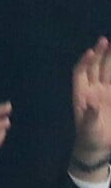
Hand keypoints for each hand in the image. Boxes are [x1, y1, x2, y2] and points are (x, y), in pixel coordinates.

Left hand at [71, 37, 110, 178]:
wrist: (98, 146)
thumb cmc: (89, 137)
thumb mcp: (89, 128)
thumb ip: (91, 116)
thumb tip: (92, 102)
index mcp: (81, 95)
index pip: (80, 74)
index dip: (84, 62)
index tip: (91, 52)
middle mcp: (93, 90)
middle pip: (94, 67)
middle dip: (99, 54)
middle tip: (104, 40)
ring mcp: (105, 92)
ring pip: (108, 70)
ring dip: (110, 57)